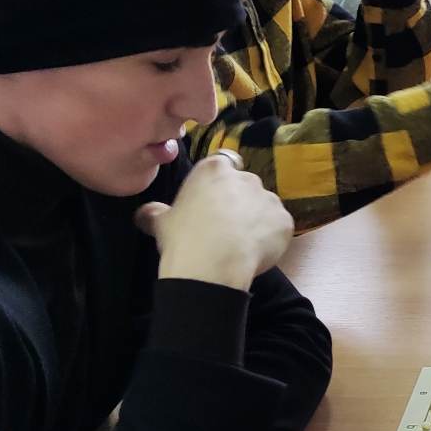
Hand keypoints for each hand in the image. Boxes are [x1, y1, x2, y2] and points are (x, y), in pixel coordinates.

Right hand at [135, 151, 293, 289]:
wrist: (212, 265)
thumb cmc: (183, 238)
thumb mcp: (160, 222)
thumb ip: (155, 212)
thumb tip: (145, 213)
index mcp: (214, 170)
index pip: (223, 165)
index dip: (220, 184)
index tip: (214, 203)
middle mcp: (245, 177)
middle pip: (245, 186)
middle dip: (239, 203)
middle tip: (224, 228)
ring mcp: (269, 197)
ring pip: (264, 207)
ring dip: (256, 220)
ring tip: (240, 245)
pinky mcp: (285, 220)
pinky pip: (279, 227)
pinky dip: (271, 238)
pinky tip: (255, 254)